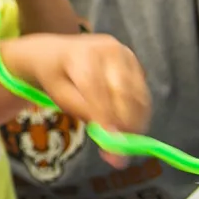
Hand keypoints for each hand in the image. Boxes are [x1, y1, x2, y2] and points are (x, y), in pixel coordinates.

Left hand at [2, 34, 150, 142]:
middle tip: (124, 149)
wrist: (56, 52)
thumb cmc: (57, 78)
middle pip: (123, 90)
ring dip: (136, 121)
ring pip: (138, 93)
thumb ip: (86, 117)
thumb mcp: (62, 98)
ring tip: (126, 140)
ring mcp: (123, 52)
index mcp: (81, 55)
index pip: (95, 88)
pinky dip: (139, 111)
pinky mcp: (133, 60)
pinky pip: (142, 91)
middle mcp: (105, 49)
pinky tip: (128, 123)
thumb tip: (113, 149)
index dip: (105, 117)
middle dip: (126, 123)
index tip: (112, 144)